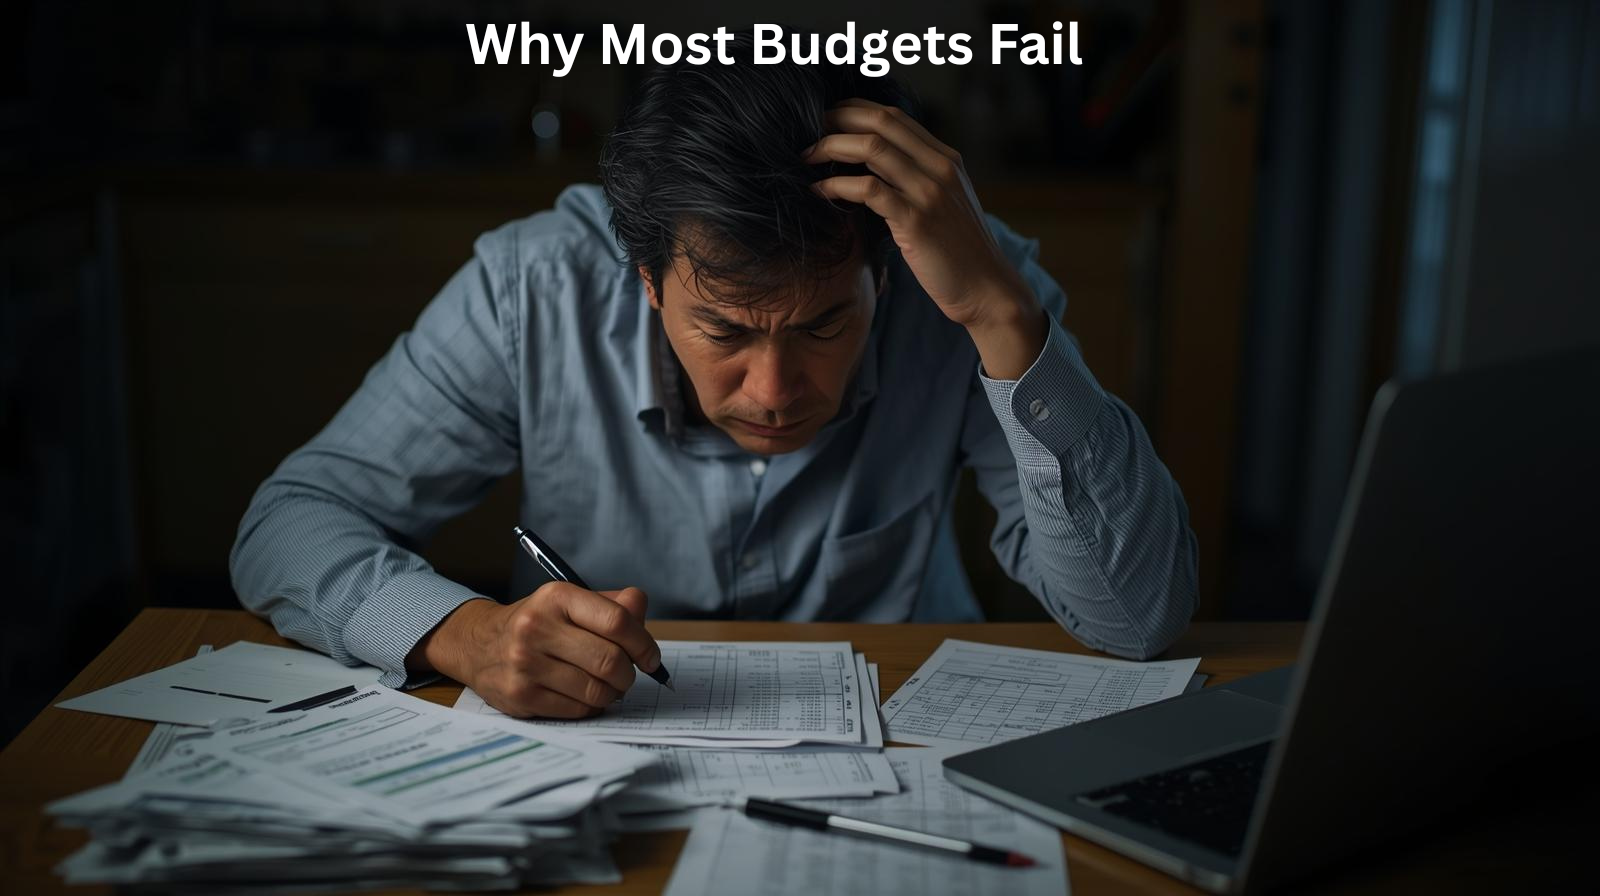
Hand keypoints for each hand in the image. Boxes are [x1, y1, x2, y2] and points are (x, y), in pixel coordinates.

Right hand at [412, 583, 661, 718]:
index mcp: (556, 597)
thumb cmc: (539, 623)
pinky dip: (591, 706)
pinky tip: (584, 695)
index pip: (617, 622)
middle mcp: (536, 628)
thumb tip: (641, 611)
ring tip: (606, 685)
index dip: (643, 644)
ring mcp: (525, 664)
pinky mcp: (519, 696)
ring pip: (596, 690)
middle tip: (627, 675)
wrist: (479, 644)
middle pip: (610, 660)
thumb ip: (612, 605)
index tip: (650, 658)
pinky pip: (578, 710)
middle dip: (628, 674)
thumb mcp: (571, 602)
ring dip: (612, 693)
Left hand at [806, 99, 1045, 376]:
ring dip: (829, 147)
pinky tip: (819, 193)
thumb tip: (870, 170)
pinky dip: (836, 186)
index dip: (853, 110)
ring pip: (871, 148)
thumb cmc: (958, 254)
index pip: (893, 115)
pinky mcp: (916, 220)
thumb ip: (915, 181)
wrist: (988, 290)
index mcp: (945, 159)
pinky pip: (868, 189)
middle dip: (836, 119)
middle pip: (880, 121)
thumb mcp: (942, 205)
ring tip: (805, 158)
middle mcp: (939, 167)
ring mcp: (929, 192)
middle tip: (806, 131)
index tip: (825, 121)